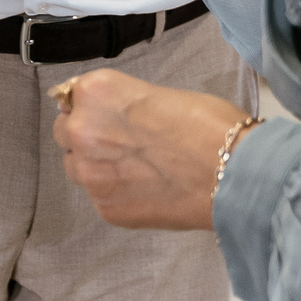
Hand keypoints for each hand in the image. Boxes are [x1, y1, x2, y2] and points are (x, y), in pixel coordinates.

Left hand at [49, 68, 247, 230]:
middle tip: (122, 144)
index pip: (70, 97)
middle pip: (65, 132)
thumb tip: (106, 114)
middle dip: (87, 137)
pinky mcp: (105, 208)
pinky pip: (99, 197)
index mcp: (96, 92)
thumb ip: (119, 103)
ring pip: (76, 167)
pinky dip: (117, 194)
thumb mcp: (156, 93)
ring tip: (137, 169)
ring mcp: (91, 173)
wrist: (235, 173)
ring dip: (96, 166)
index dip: (91, 108)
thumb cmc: (208, 125)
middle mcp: (82, 130)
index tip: (109, 116)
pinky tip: (147, 190)